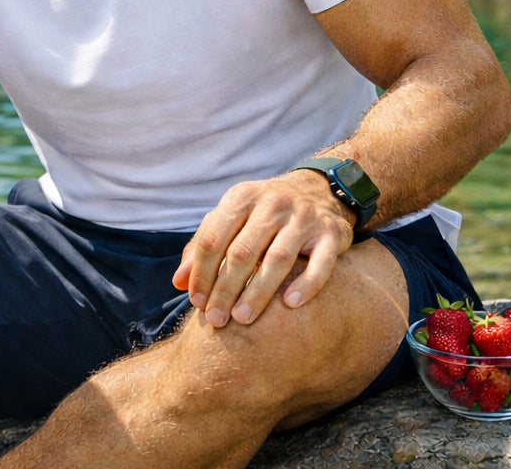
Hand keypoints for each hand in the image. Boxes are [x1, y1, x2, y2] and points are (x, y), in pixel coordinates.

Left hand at [172, 171, 353, 327]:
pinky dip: (306, 283)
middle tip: (216, 320)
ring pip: (278, 258)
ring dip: (258, 292)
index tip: (197, 302)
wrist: (319, 190)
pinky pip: (321, 262)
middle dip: (226, 289)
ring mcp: (304, 217)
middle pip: (243, 252)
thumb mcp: (232, 219)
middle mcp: (272, 204)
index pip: (214, 238)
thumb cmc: (263, 213)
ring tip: (243, 318)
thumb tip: (178, 283)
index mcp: (242, 198)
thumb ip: (203, 247)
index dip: (202, 272)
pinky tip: (290, 304)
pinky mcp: (332, 233)